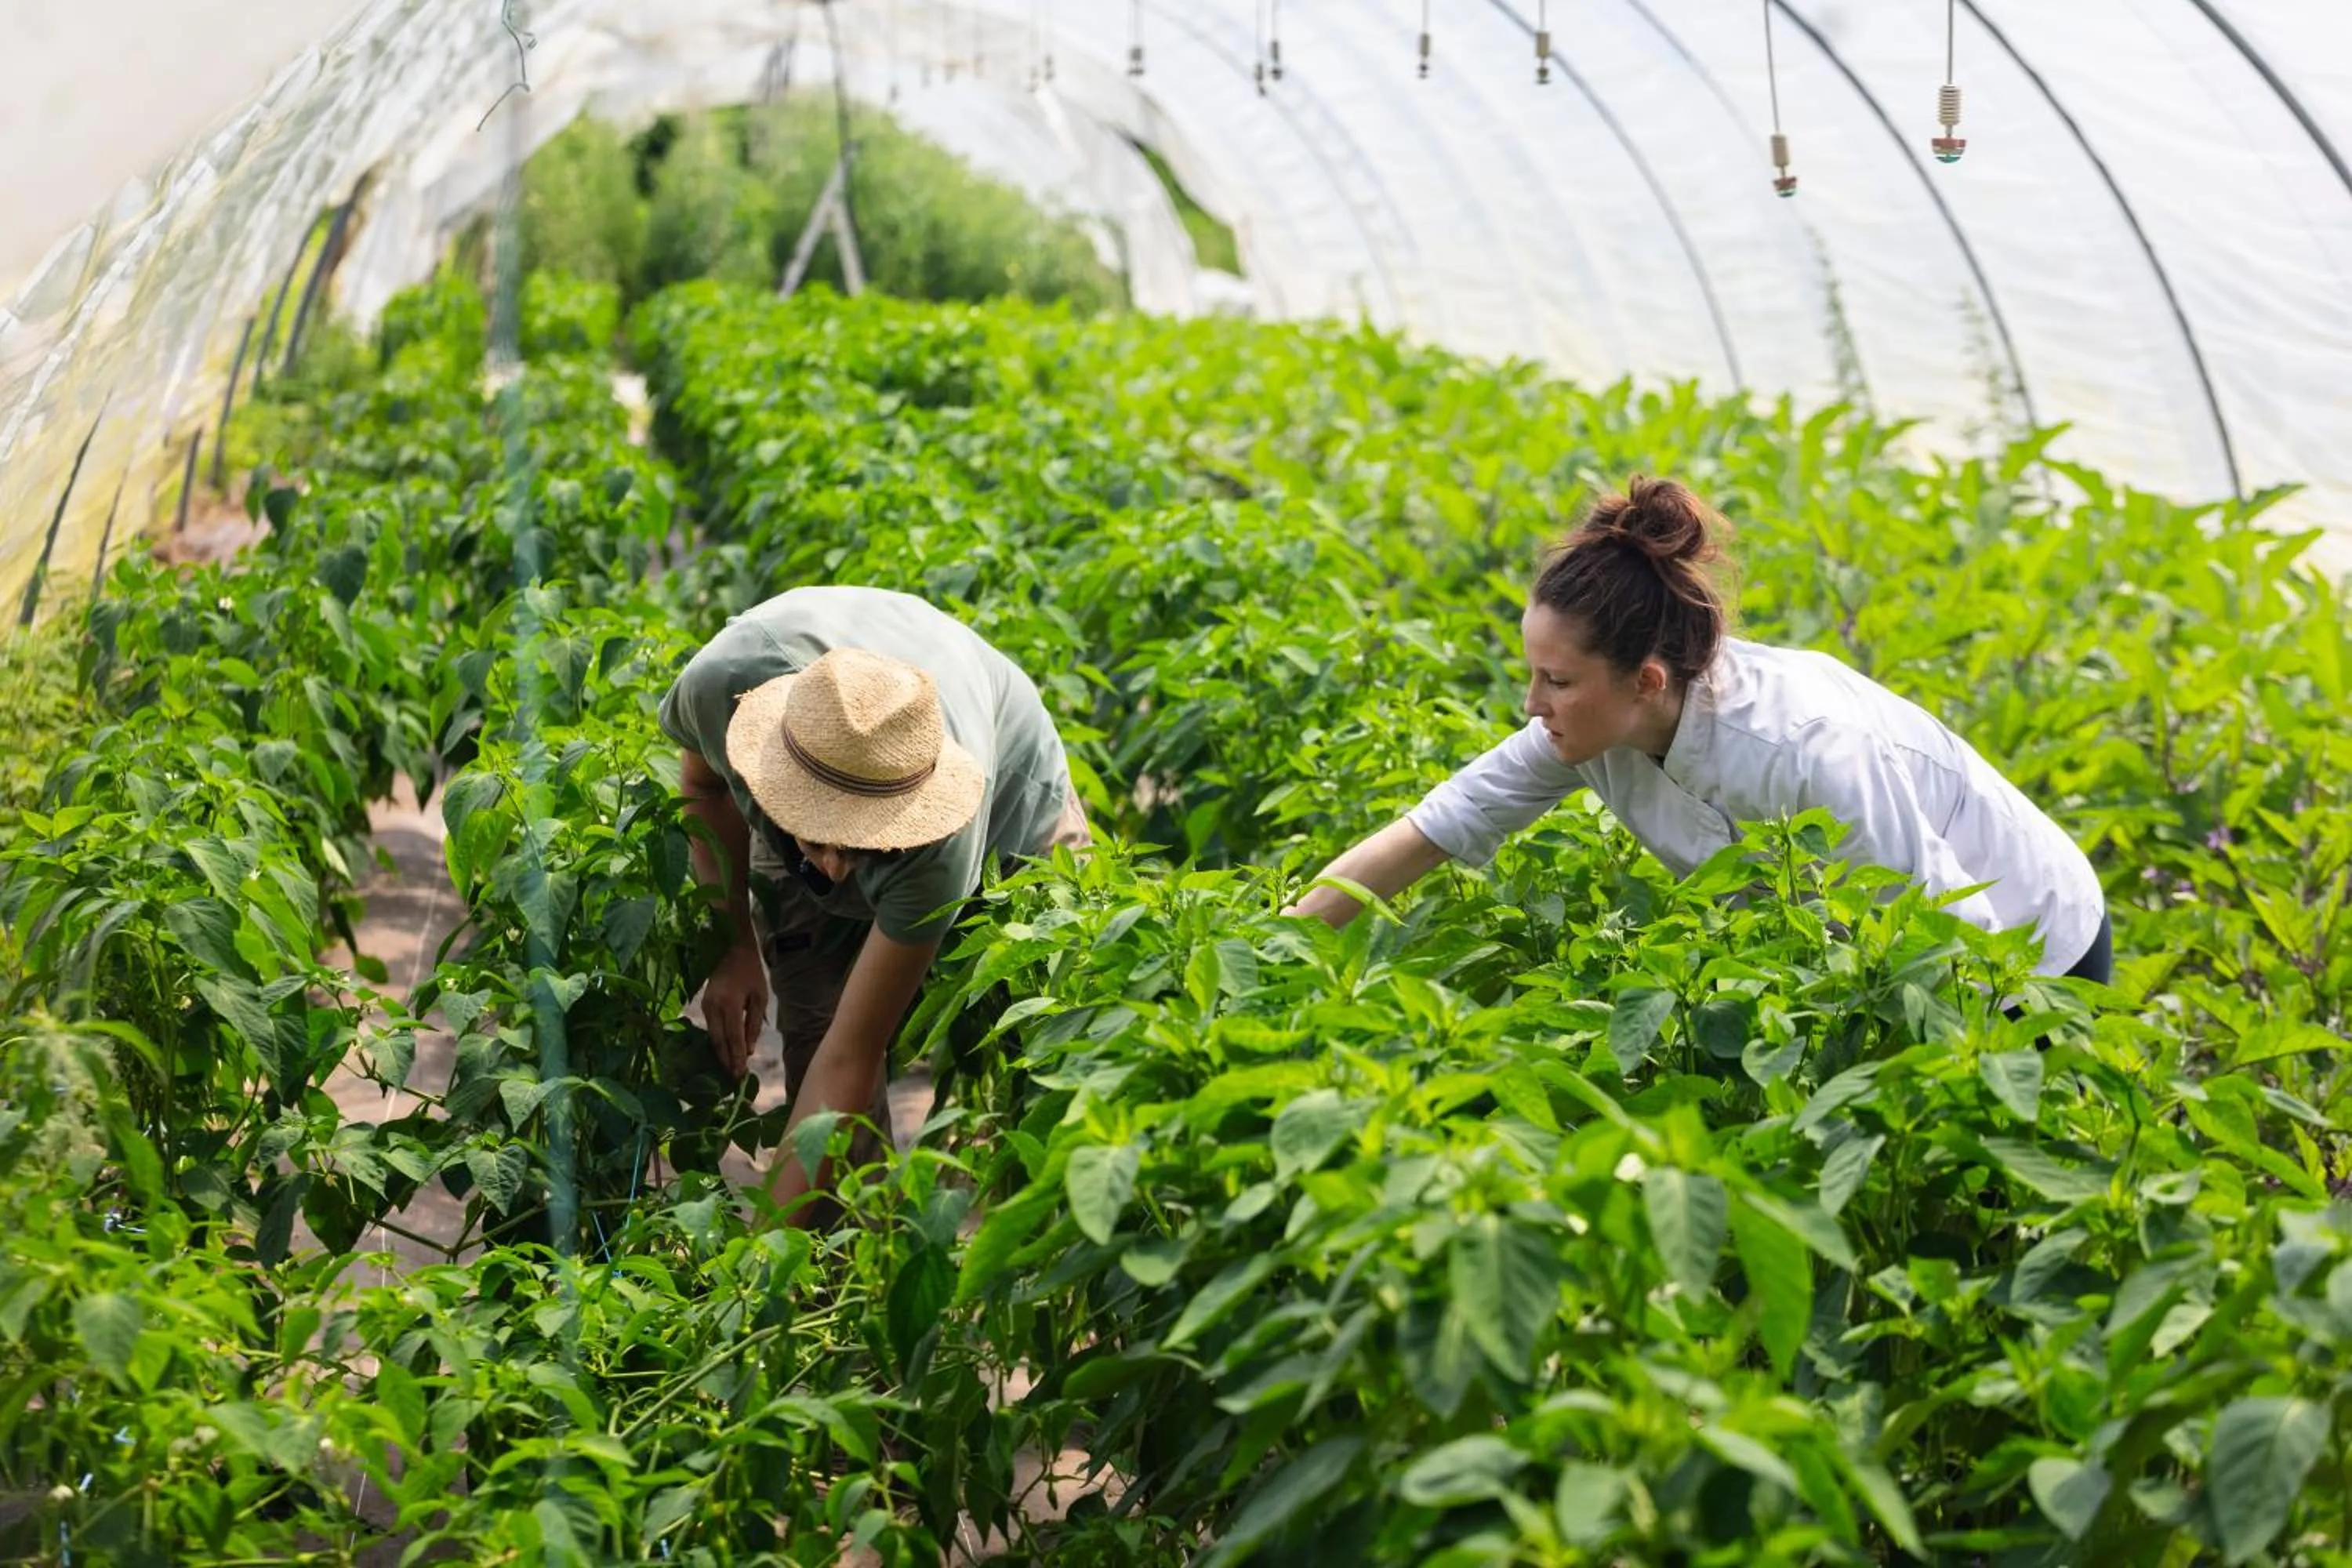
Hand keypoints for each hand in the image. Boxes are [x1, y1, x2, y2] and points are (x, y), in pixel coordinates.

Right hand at [701, 941, 767, 1078]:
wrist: (731, 952)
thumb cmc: (751, 974)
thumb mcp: (760, 998)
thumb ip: (754, 1025)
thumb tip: (749, 1051)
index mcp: (730, 1003)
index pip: (733, 1037)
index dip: (736, 1058)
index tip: (740, 1076)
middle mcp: (713, 1007)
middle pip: (718, 1042)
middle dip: (726, 1062)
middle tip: (734, 1080)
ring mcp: (705, 1007)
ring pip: (712, 1038)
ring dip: (721, 1055)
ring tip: (731, 1070)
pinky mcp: (703, 1006)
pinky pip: (710, 1030)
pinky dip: (718, 1043)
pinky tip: (725, 1053)